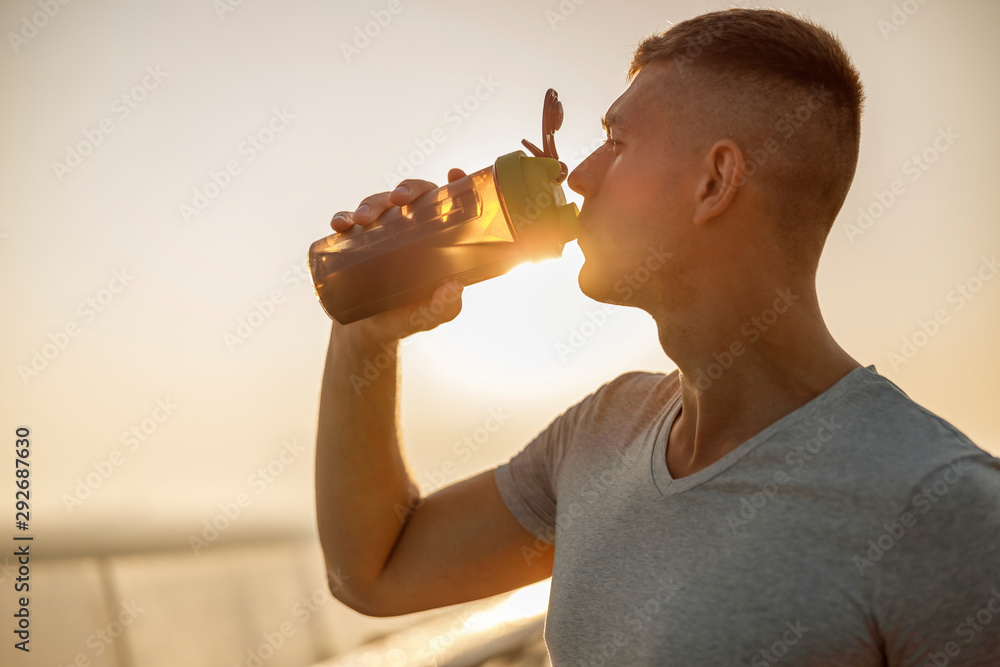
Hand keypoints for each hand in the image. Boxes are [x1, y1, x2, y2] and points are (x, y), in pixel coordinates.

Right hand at [329, 169, 468, 340]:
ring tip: (362, 220)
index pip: (445, 204)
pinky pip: (347, 221)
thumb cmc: (406, 318)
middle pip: (410, 196)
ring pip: (377, 203)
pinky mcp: (353, 242)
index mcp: (433, 237)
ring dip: (370, 205)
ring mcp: (379, 232)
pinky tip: (340, 224)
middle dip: (405, 189)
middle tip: (399, 200)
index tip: (454, 173)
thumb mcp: (428, 316)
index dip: (453, 184)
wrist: (367, 333)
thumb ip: (442, 307)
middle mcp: (407, 228)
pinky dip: (342, 217)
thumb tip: (454, 287)